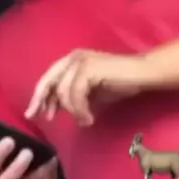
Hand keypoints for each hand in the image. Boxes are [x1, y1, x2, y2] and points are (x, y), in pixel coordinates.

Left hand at [25, 49, 149, 125]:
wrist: (143, 73)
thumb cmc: (121, 81)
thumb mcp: (91, 91)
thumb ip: (73, 96)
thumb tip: (56, 108)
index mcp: (72, 60)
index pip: (49, 78)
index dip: (40, 96)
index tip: (35, 113)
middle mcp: (73, 57)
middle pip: (49, 81)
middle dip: (43, 101)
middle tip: (45, 118)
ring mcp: (81, 61)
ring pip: (63, 92)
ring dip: (73, 111)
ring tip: (85, 121)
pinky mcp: (89, 69)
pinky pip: (75, 95)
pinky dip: (80, 109)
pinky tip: (89, 118)